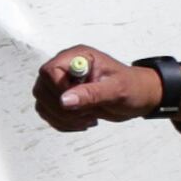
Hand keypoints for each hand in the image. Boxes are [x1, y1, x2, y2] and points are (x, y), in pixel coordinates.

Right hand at [33, 45, 164, 131]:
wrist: (138, 96)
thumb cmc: (132, 87)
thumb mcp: (116, 90)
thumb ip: (91, 94)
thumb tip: (64, 100)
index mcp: (78, 57)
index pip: (49, 71)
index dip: (58, 90)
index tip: (78, 102)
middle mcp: (66, 68)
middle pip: (42, 89)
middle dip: (61, 108)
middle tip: (87, 114)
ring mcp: (61, 84)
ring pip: (43, 104)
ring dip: (63, 118)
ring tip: (89, 118)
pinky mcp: (62, 99)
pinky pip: (49, 114)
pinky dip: (63, 123)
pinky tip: (84, 122)